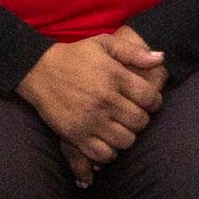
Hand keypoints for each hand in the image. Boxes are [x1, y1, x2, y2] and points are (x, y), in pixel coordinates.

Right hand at [18, 31, 166, 178]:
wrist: (38, 70)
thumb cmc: (74, 55)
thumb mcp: (103, 43)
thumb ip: (134, 51)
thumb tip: (161, 58)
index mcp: (114, 76)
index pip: (149, 97)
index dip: (154, 101)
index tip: (147, 101)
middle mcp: (105, 99)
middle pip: (140, 122)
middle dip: (140, 119)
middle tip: (132, 114)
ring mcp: (90, 120)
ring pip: (125, 140)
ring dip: (127, 136)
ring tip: (120, 127)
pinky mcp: (76, 135)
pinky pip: (104, 154)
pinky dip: (110, 152)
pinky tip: (107, 141)